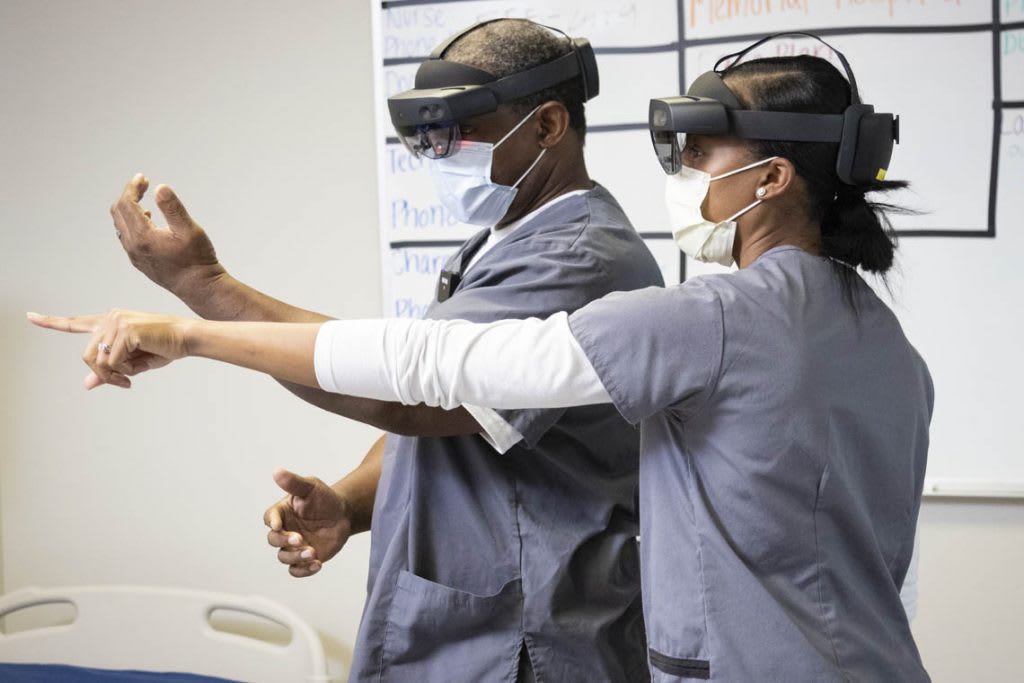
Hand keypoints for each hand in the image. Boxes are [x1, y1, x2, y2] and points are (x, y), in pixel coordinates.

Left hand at [27, 310, 189, 388]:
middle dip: (103, 374)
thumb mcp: (133, 363)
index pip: (75, 322)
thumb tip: (87, 384)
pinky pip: (113, 362)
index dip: (50, 322)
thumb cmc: (164, 348)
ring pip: (98, 360)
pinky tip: (138, 370)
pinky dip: (124, 372)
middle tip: (123, 383)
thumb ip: (108, 370)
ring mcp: (116, 323)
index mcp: (110, 321)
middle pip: (87, 355)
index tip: (30, 317)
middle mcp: (110, 318)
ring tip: (132, 376)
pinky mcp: (125, 331)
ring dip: (115, 375)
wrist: (186, 338)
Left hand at [111, 174, 223, 294]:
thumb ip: (173, 208)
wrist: (199, 287)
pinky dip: (131, 222)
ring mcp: (134, 255)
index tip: (143, 177)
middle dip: (128, 195)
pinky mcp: (139, 261)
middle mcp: (133, 247)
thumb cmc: (198, 260)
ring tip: (145, 200)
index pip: (126, 204)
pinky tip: (148, 220)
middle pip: (118, 212)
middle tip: (144, 184)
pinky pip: (126, 236)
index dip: (132, 187)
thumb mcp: (190, 230)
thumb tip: (160, 188)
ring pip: (120, 224)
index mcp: (143, 237)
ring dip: (128, 208)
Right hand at [264, 468, 352, 577]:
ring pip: (284, 557)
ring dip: (296, 557)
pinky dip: (304, 570)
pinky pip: (296, 570)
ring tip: (313, 552)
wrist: (343, 514)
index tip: (278, 525)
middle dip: (284, 541)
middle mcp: (284, 530)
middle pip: (273, 540)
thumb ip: (294, 483)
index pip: (269, 518)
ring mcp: (293, 546)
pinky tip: (317, 564)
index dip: (272, 522)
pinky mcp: (304, 558)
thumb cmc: (325, 498)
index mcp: (282, 512)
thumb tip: (277, 471)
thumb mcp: (311, 487)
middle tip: (300, 539)